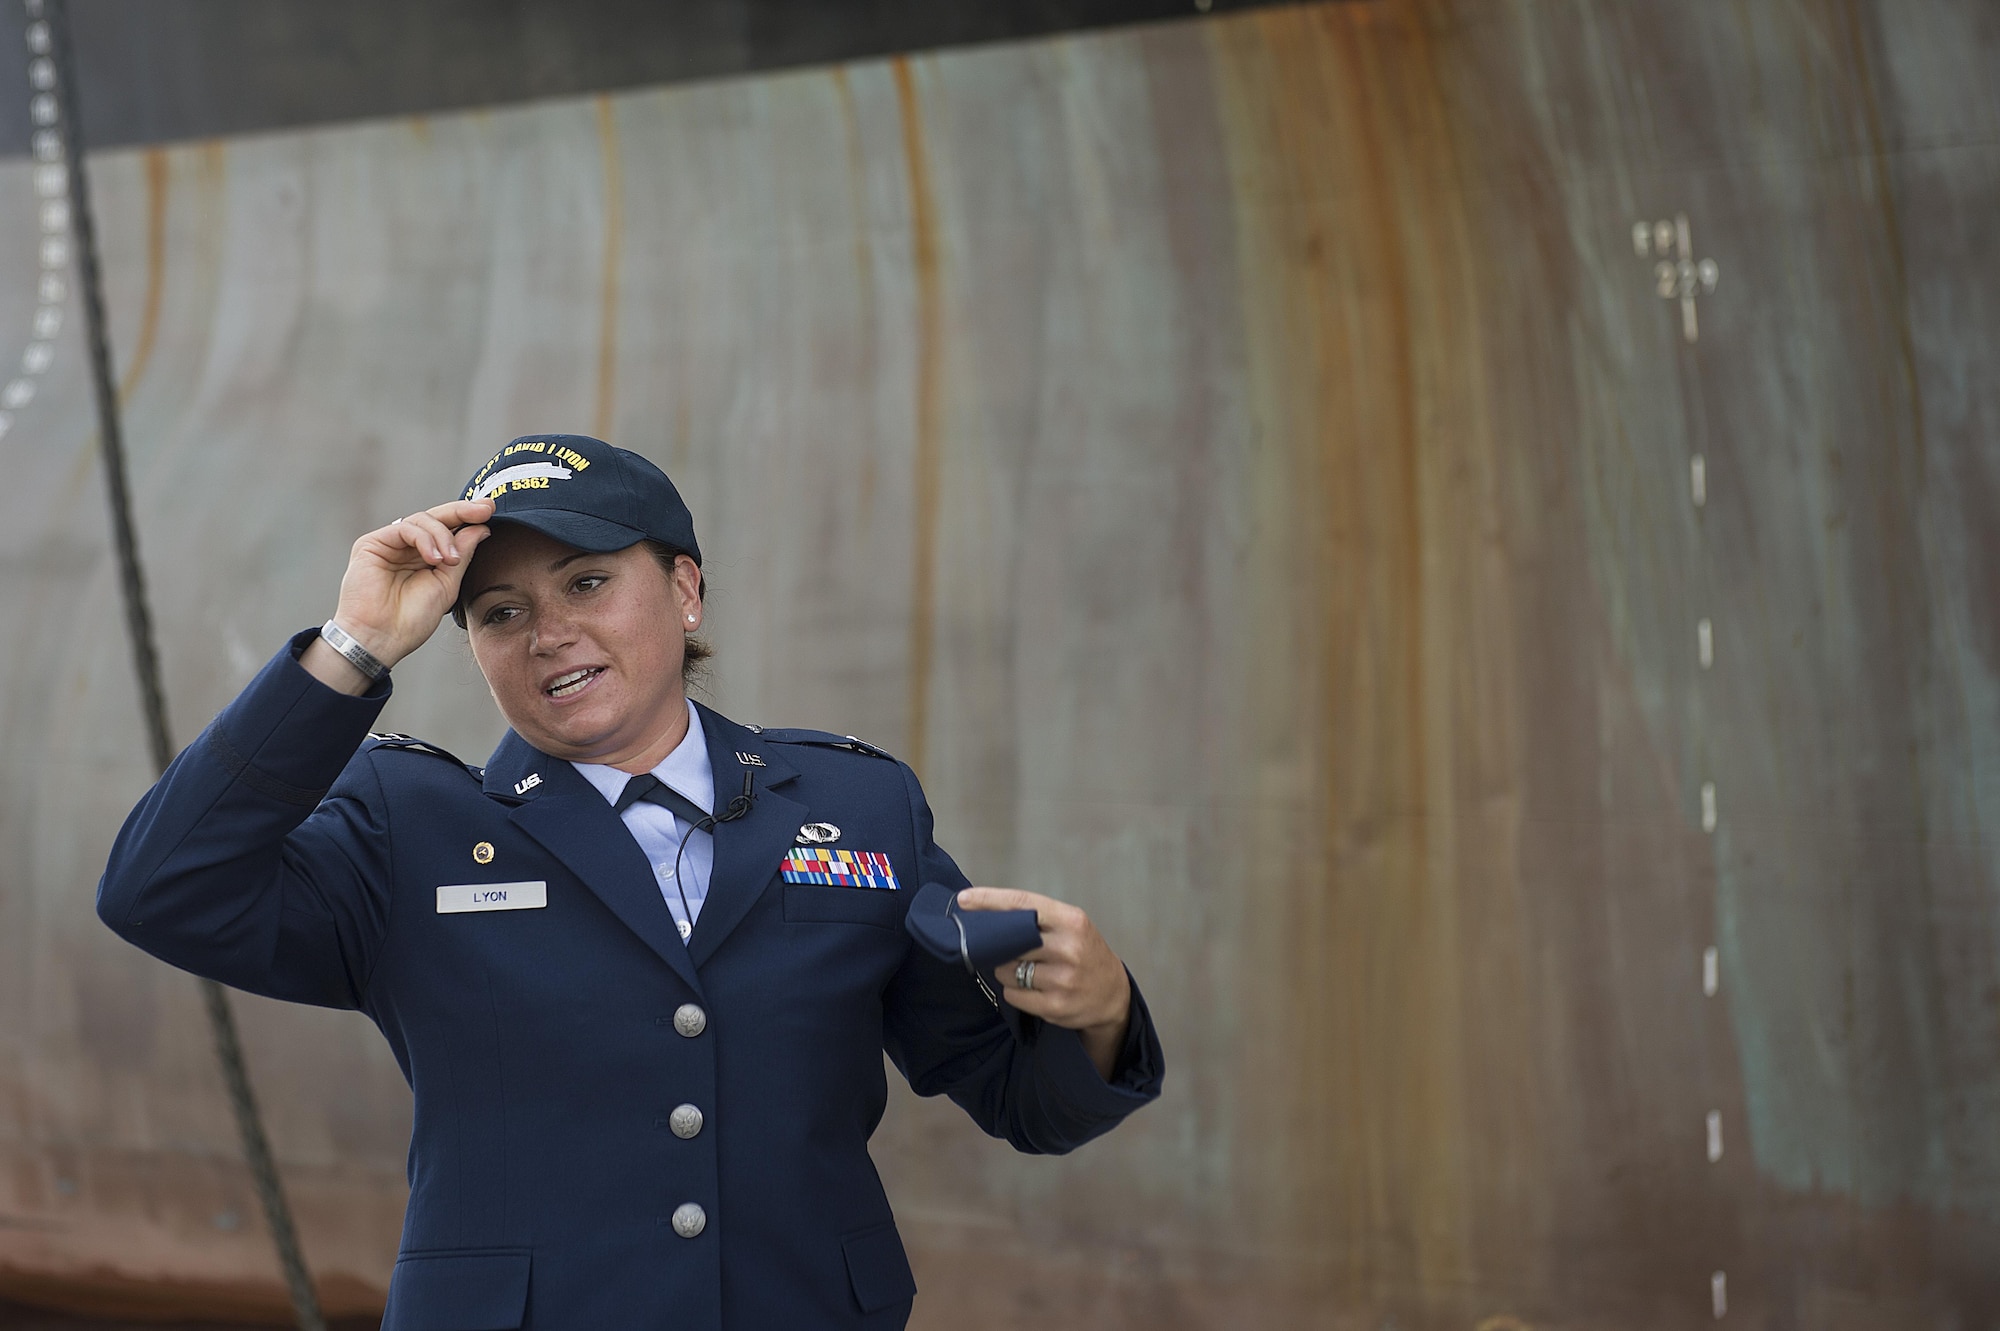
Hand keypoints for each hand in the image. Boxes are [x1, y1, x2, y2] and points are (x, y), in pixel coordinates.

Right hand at [301, 499, 493, 692]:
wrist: (381, 638)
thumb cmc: (411, 620)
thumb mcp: (447, 584)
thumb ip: (462, 554)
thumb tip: (481, 528)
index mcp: (425, 558)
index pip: (448, 529)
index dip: (468, 518)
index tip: (491, 511)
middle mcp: (407, 548)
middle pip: (436, 518)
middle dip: (462, 511)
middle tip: (485, 509)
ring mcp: (389, 544)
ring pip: (422, 520)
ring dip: (443, 536)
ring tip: (450, 560)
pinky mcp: (372, 544)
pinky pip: (405, 528)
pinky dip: (425, 539)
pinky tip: (435, 559)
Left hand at [958, 886, 1133, 1079]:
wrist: (1113, 993)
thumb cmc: (1084, 952)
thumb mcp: (1070, 926)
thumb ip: (1036, 919)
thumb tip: (986, 915)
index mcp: (1071, 920)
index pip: (1023, 904)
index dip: (990, 900)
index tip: (964, 899)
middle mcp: (1068, 948)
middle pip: (1009, 941)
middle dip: (999, 945)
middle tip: (1005, 948)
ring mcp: (1063, 979)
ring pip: (1007, 970)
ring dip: (1007, 970)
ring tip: (1028, 971)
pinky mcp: (1055, 1006)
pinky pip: (1013, 995)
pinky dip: (1014, 991)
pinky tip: (1032, 988)